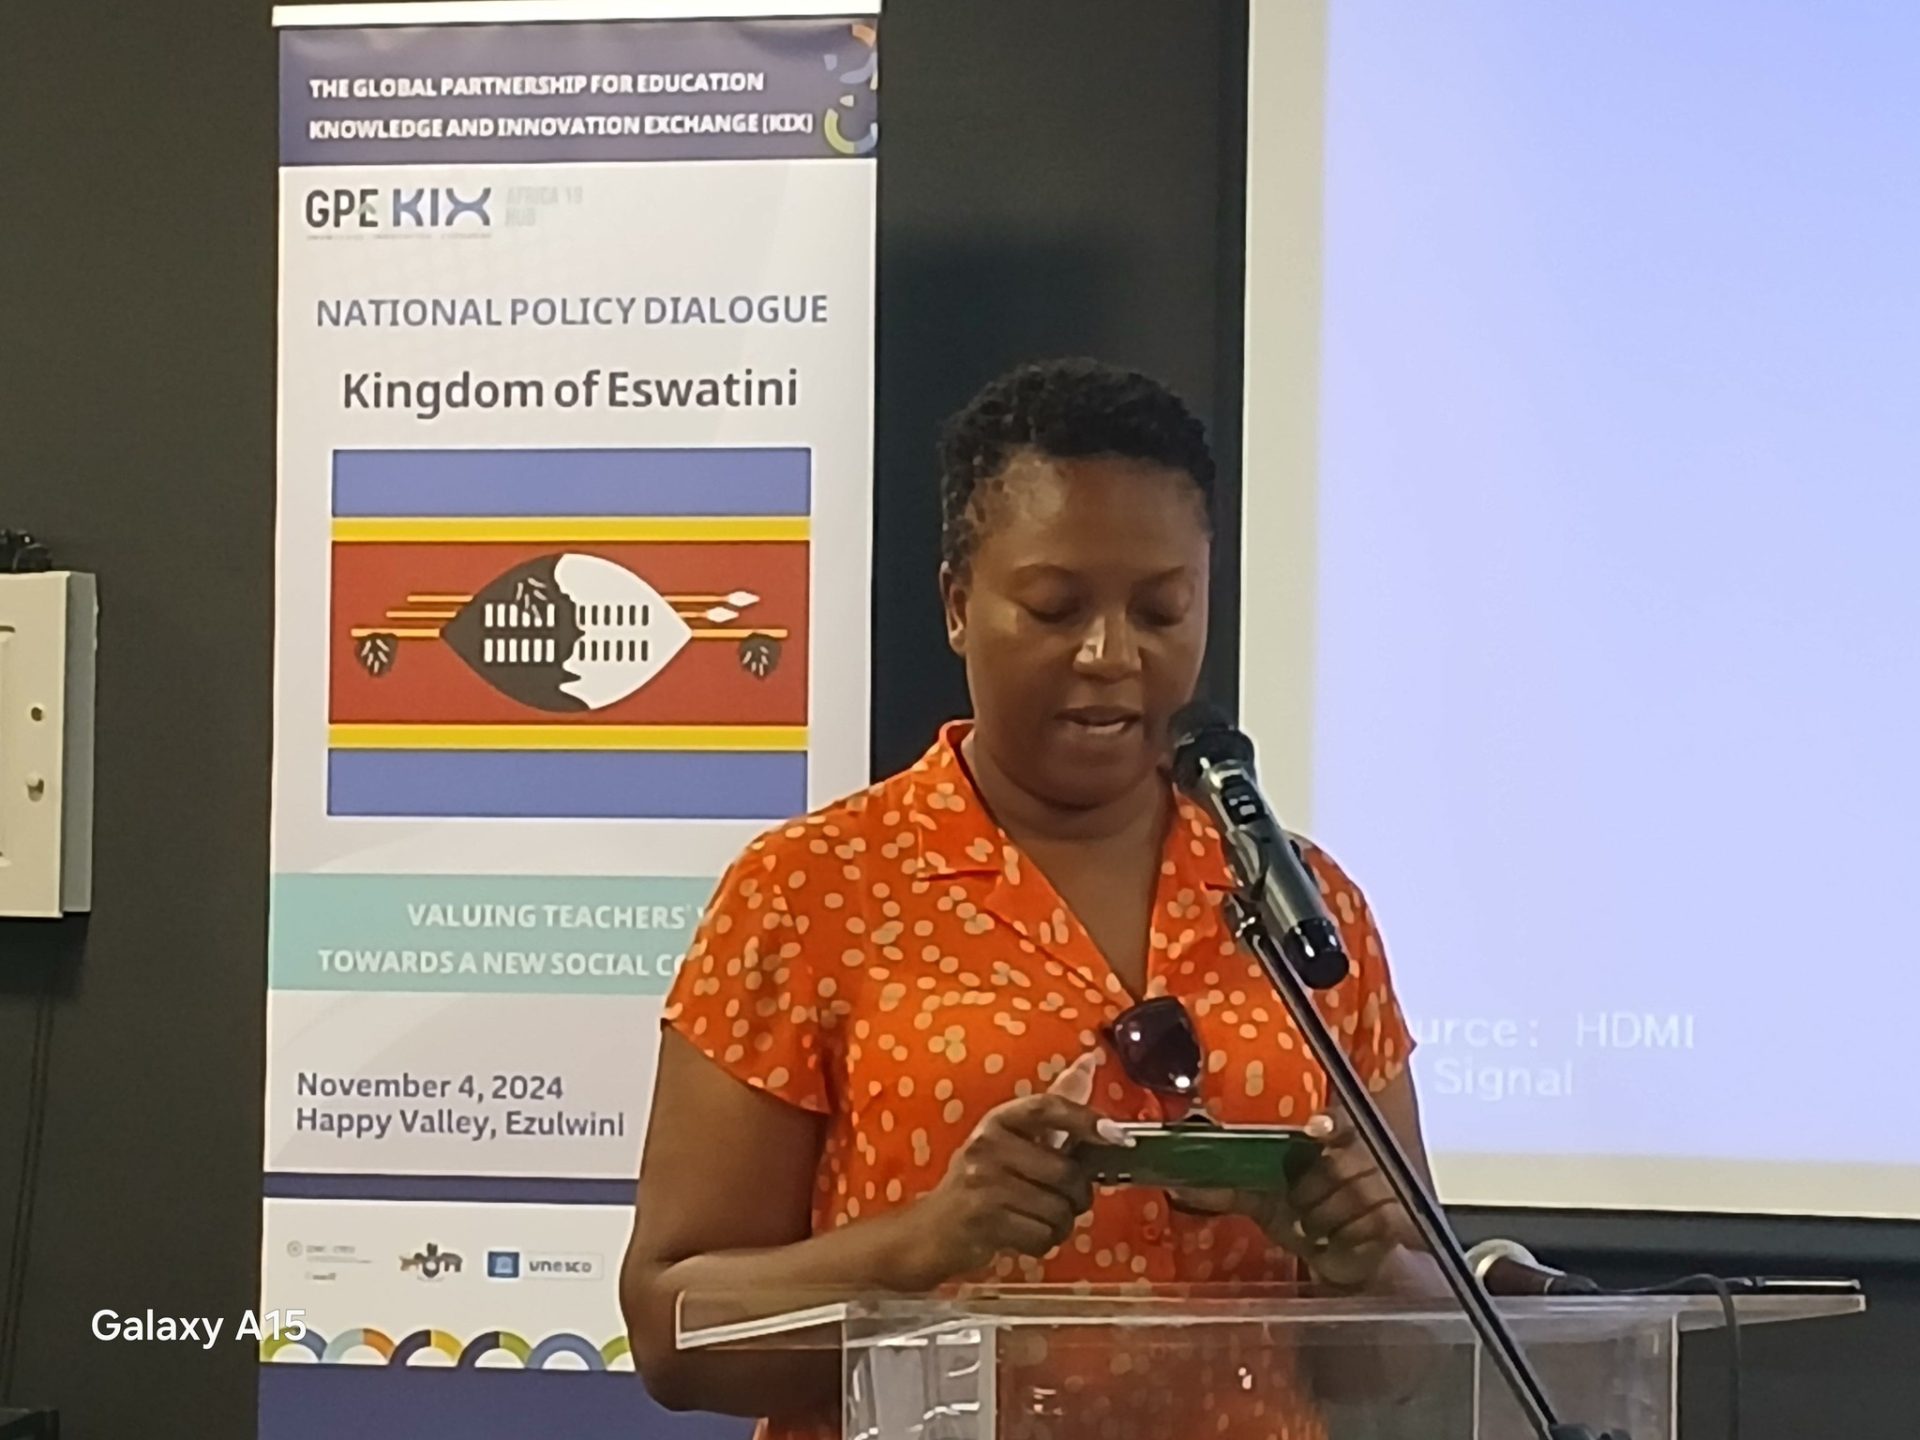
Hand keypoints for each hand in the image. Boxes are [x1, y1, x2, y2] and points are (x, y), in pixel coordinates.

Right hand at [888, 1052, 1123, 1288]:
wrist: (929, 1231)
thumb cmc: (979, 1182)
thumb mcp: (1010, 1140)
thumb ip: (1053, 1109)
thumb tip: (1089, 1062)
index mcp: (998, 1121)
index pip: (1047, 1108)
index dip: (1085, 1119)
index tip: (1118, 1136)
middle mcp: (987, 1146)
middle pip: (1066, 1172)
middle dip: (1077, 1196)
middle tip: (1064, 1200)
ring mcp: (983, 1184)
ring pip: (1058, 1209)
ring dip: (1060, 1223)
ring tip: (1038, 1219)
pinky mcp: (983, 1221)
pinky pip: (1042, 1236)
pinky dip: (1043, 1242)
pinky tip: (1025, 1235)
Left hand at [1170, 1107, 1413, 1289]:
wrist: (1338, 1260)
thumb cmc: (1301, 1218)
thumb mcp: (1262, 1199)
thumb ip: (1227, 1185)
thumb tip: (1179, 1180)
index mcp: (1331, 1140)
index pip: (1339, 1120)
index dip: (1329, 1123)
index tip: (1315, 1129)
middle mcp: (1362, 1156)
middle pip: (1335, 1166)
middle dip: (1310, 1193)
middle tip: (1299, 1209)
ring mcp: (1384, 1185)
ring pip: (1350, 1197)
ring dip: (1325, 1219)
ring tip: (1316, 1228)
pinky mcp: (1398, 1218)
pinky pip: (1370, 1222)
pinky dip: (1346, 1237)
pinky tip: (1337, 1242)